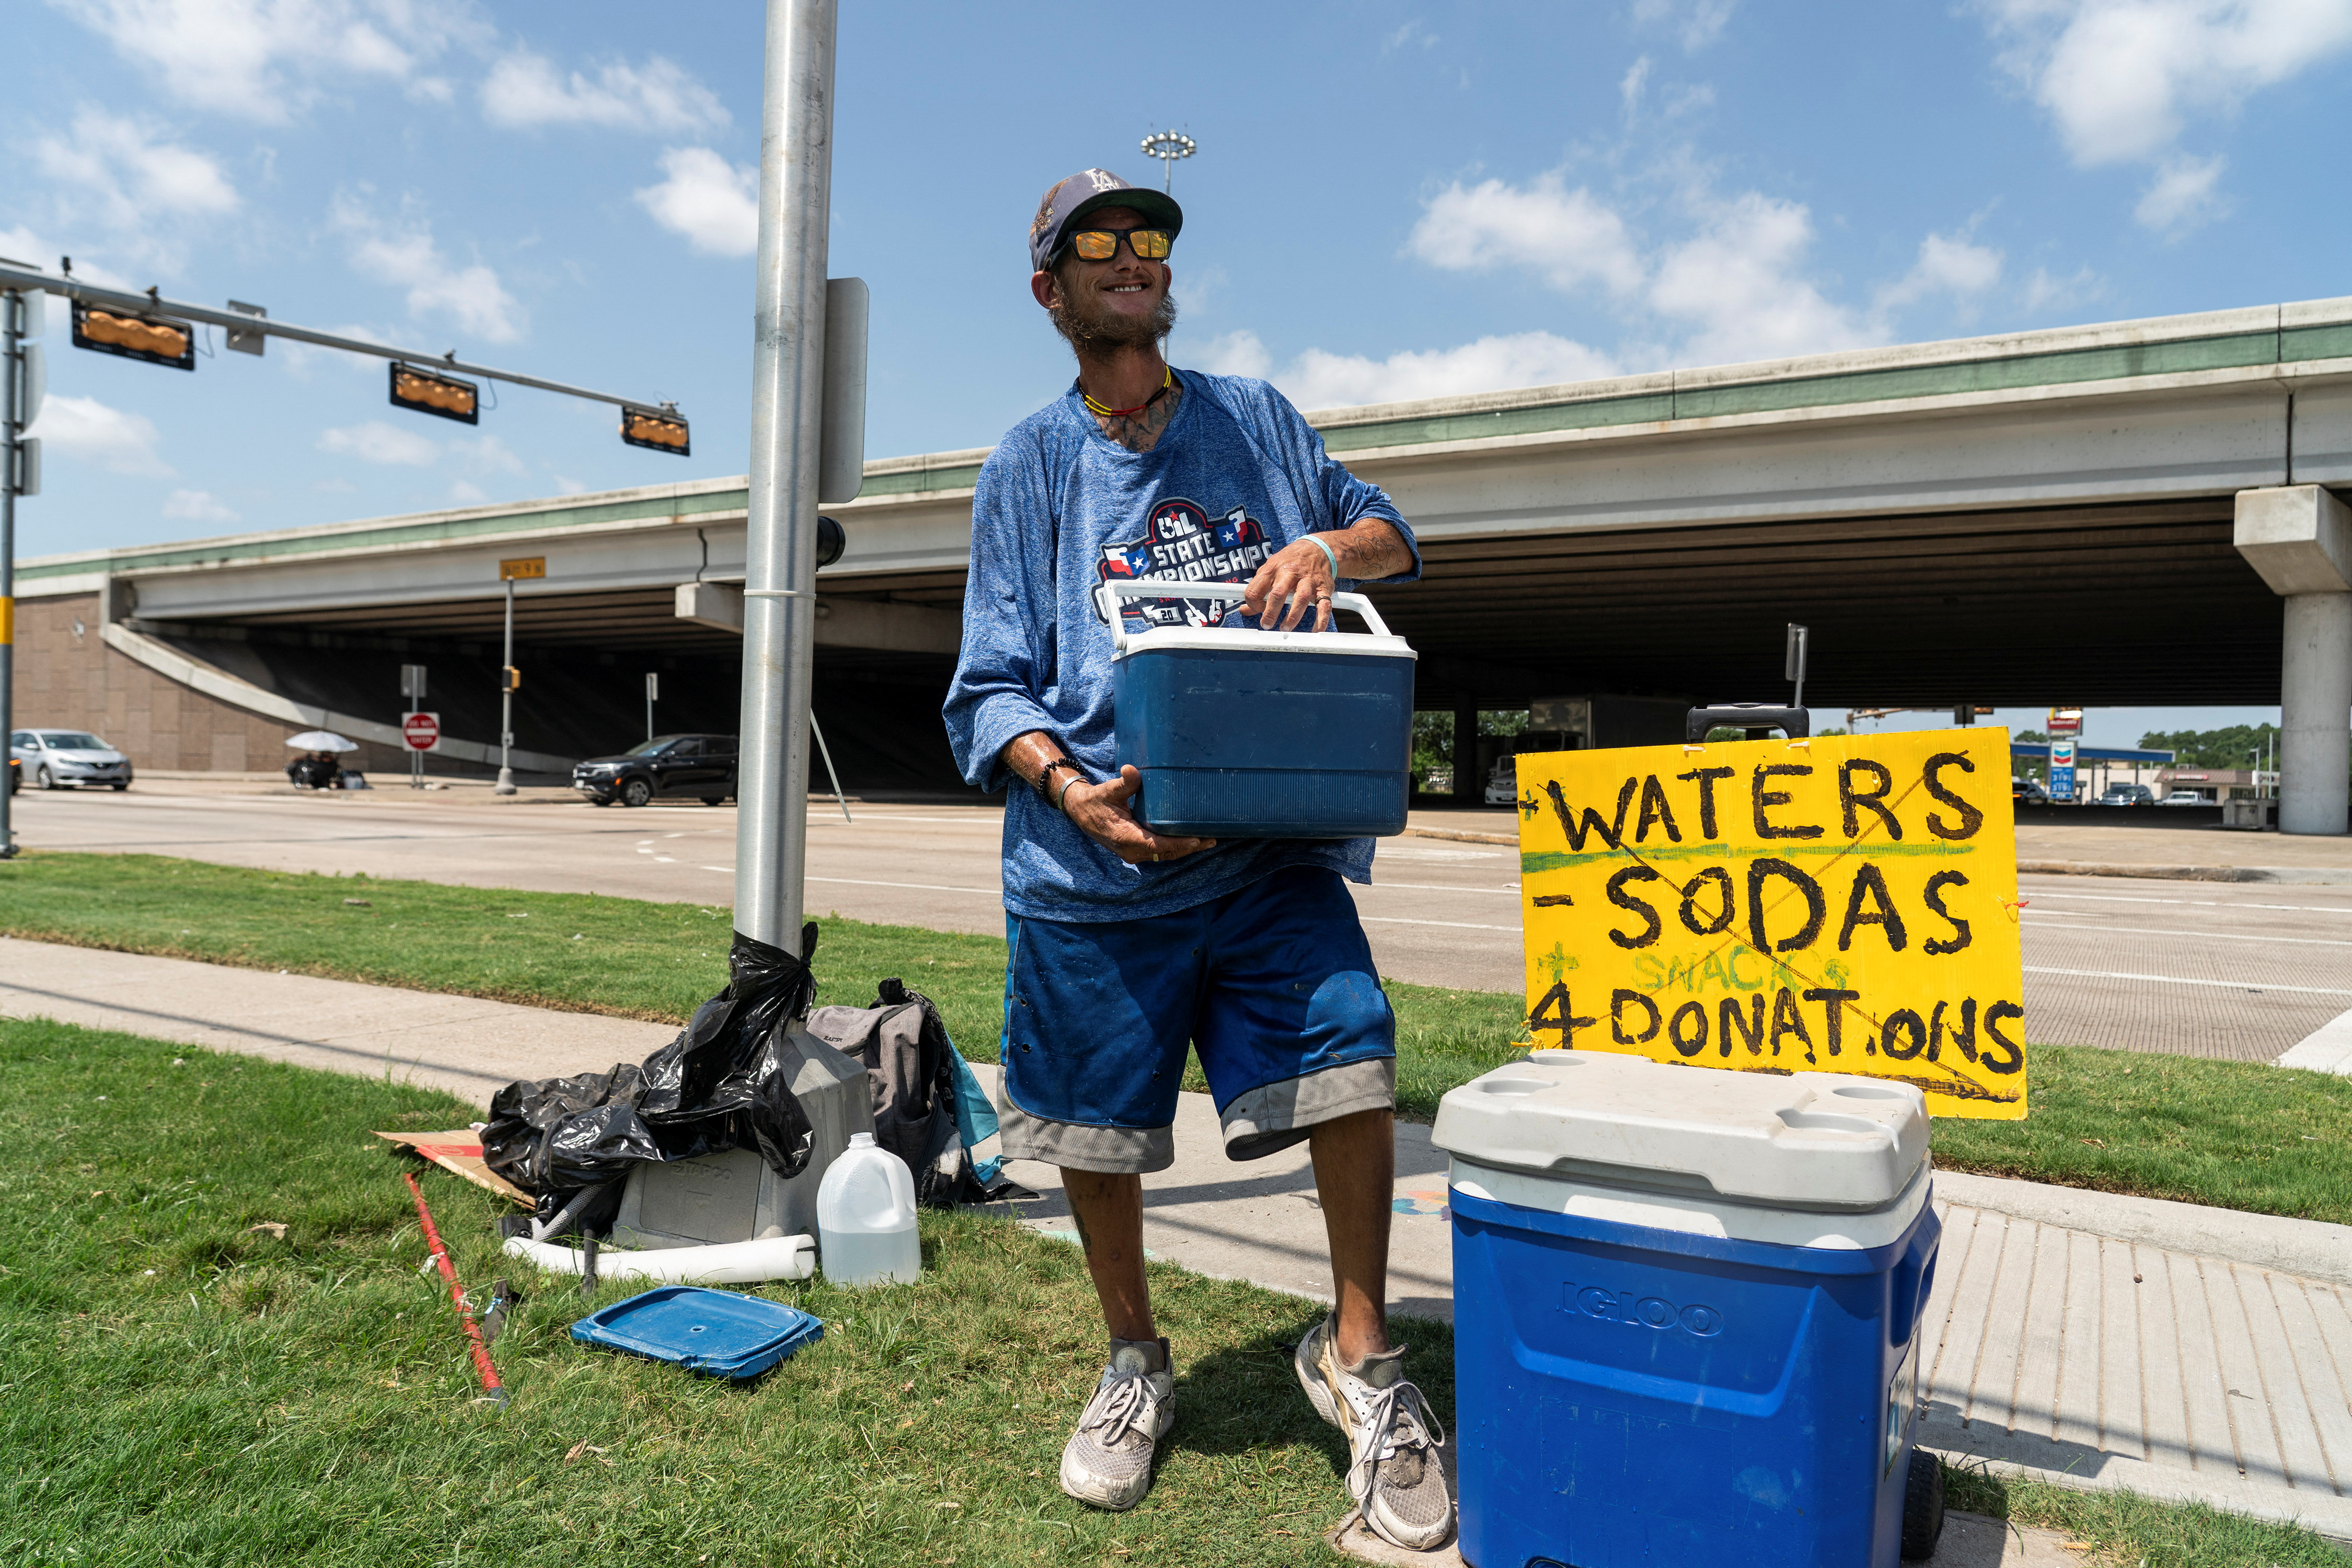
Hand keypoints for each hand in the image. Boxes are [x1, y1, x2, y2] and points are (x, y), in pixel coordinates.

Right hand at [1062, 765, 1216, 865]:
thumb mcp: (1108, 790)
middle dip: (1188, 848)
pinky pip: (1159, 852)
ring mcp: (1134, 852)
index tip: (1196, 840)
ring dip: (1184, 850)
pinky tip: (1189, 841)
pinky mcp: (1136, 850)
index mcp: (1125, 837)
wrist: (1081, 812)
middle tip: (1212, 840)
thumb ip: (1123, 783)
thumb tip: (1131, 770)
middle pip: (1166, 853)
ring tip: (1207, 842)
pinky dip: (1175, 848)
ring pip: (1164, 855)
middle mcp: (1131, 850)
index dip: (1178, 844)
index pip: (1157, 845)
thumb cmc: (1096, 801)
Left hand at [1241, 538, 1336, 630]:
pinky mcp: (1323, 587)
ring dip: (1292, 616)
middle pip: (1278, 594)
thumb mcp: (1270, 569)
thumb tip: (1244, 610)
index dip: (1253, 603)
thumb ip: (1257, 589)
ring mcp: (1308, 580)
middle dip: (1270, 612)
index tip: (1256, 610)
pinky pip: (1323, 604)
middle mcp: (1290, 573)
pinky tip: (1316, 630)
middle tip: (1266, 624)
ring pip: (1301, 599)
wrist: (1317, 548)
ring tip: (1285, 627)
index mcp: (1273, 568)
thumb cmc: (1290, 561)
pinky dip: (1321, 619)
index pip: (1256, 589)